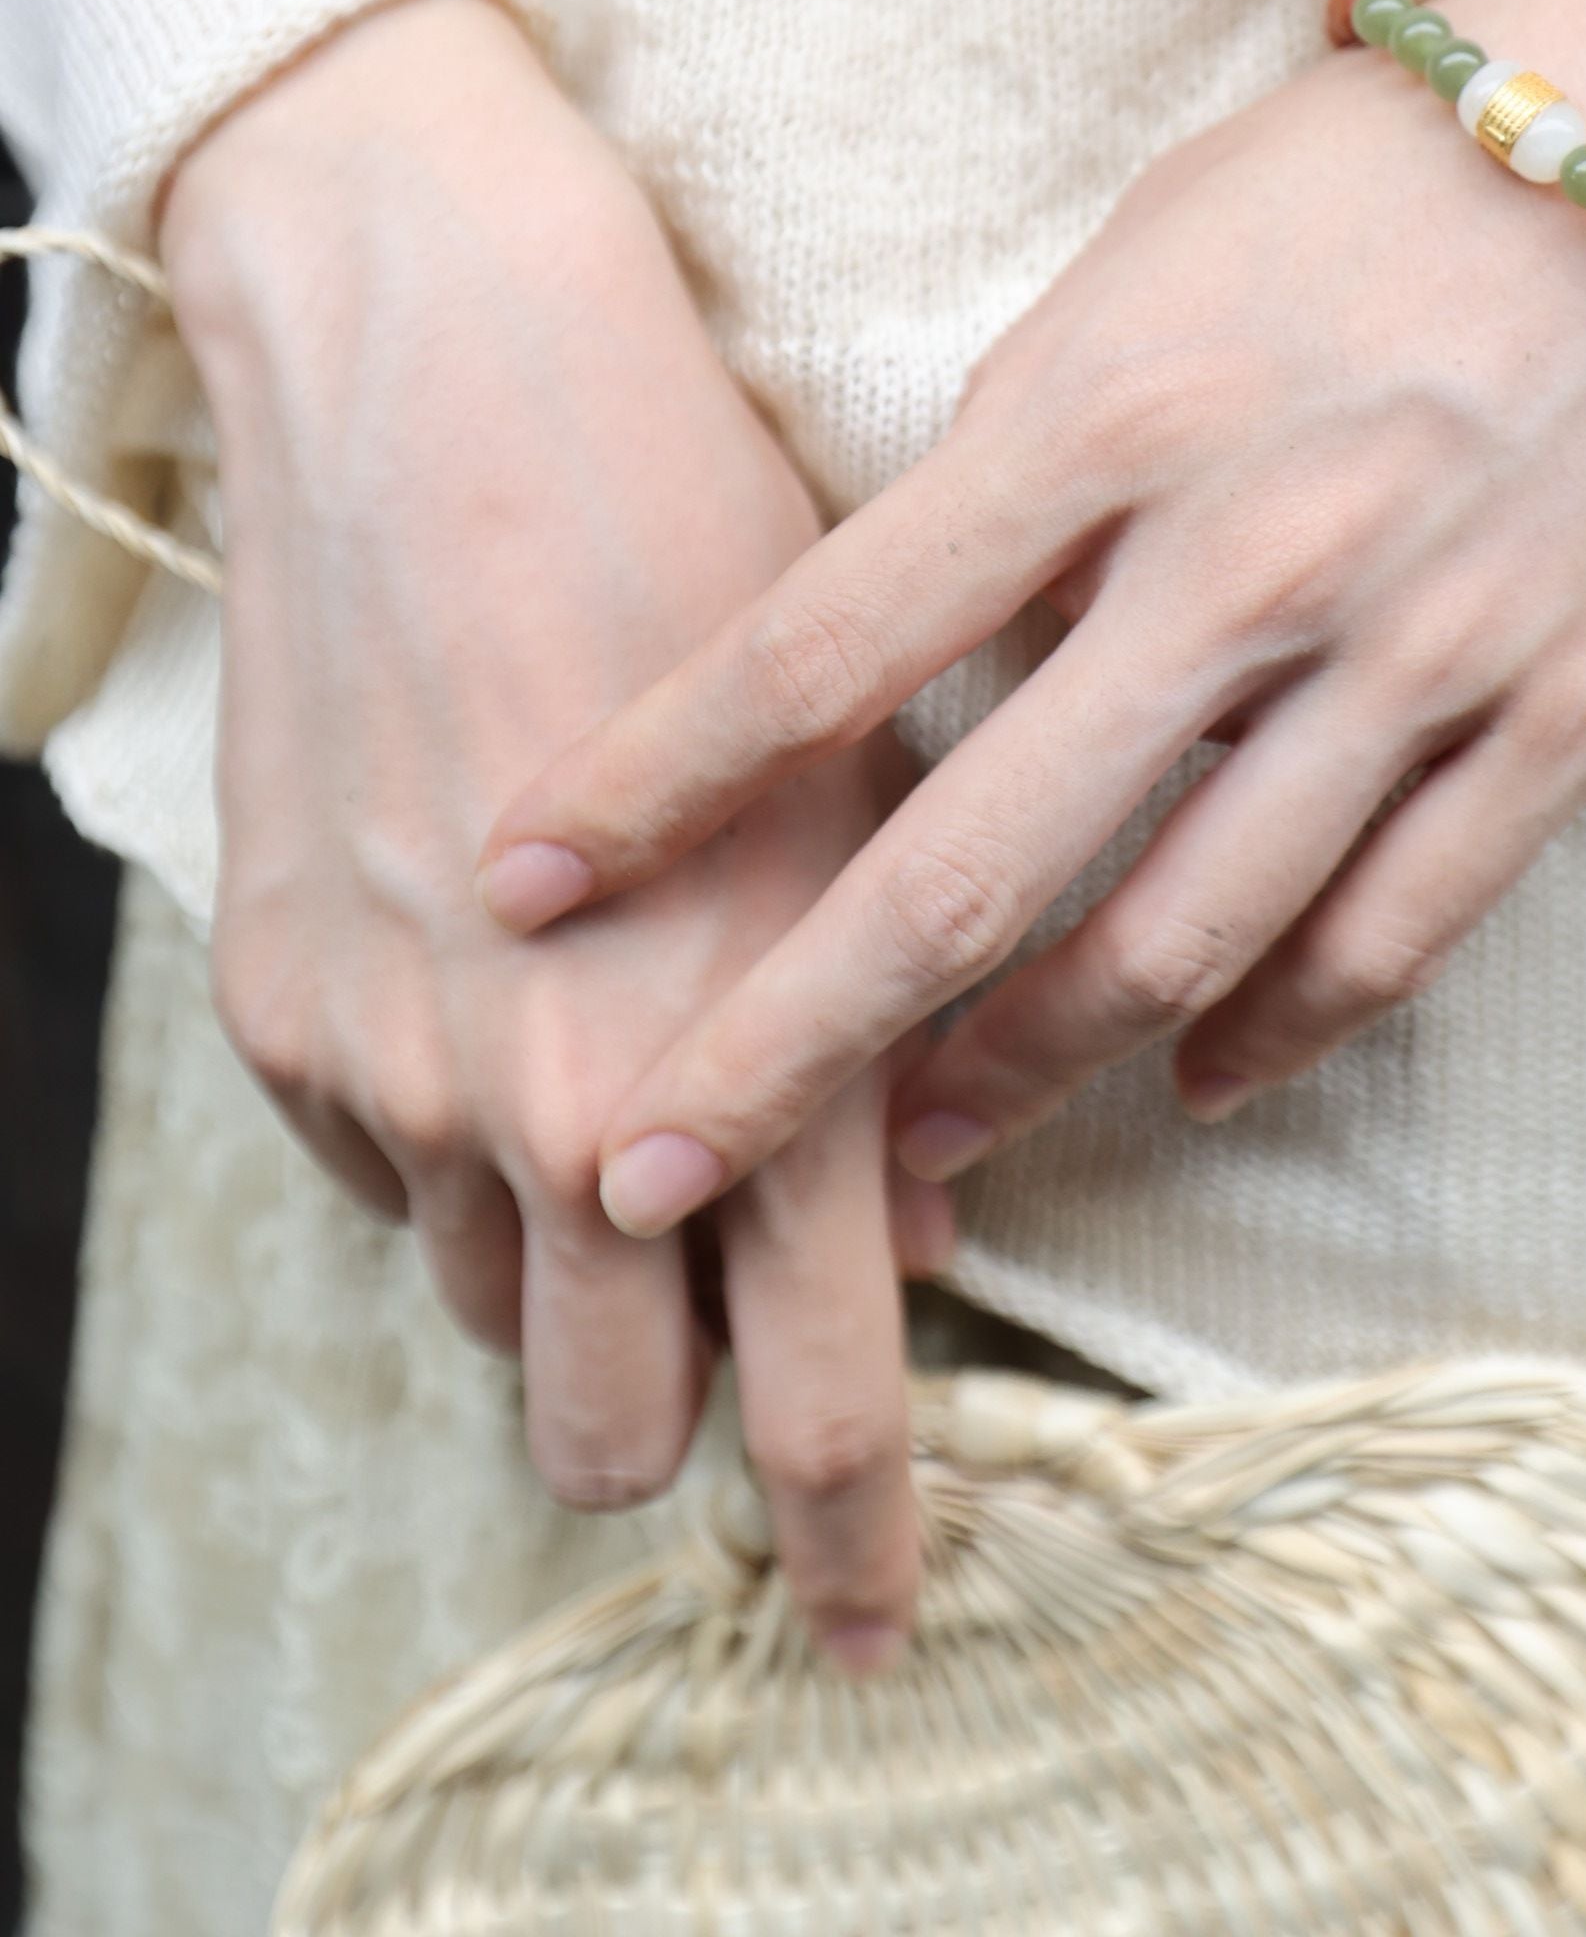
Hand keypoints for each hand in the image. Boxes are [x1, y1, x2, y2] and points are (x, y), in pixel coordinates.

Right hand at [162, 0, 943, 1662]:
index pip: (811, 1396)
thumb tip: (902, 1227)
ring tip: (614, 1083)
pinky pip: (373, 1177)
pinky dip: (445, 1139)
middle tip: (722, 1322)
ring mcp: (391, 1072)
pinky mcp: (277, 1009)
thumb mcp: (866, 779)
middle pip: (603, 1436)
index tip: (876, 1618)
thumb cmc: (711, 536)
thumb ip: (891, 1034)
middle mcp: (554, 1108)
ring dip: (557, 1262)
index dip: (853, 1542)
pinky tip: (505, 975)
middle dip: (674, 1412)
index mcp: (750, 1053)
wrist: (446, 373)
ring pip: (482, 1311)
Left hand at [480, 0, 1585, 1229]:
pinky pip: (1390, 938)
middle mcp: (1246, 559)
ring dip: (1015, 1077)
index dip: (650, 784)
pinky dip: (1267, 1037)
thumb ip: (1030, 438)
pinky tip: (1184, 1086)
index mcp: (1111, 410)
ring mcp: (1416, 658)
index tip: (517, 884)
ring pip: (1172, 946)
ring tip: (908, 1156)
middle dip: (782, 1047)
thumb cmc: (1412, 152)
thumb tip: (918, 621)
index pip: (823, 642)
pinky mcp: (1563, 716)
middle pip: (969, 866)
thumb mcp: (1160, 238)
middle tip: (643, 1170)